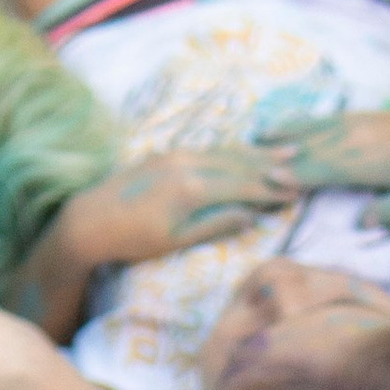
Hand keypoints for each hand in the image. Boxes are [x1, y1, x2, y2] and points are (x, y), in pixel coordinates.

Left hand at [52, 146, 296, 271]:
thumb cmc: (133, 240)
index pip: (242, 185)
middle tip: (300, 162)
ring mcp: (174, 155)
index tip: (295, 192)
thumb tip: (250, 216)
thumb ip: (215, 224)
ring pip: (223, 152)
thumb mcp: (176, 240)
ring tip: (281, 150)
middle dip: (270, 164)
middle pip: (237, 162)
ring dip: (253, 153)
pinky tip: (242, 151)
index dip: (270, 189)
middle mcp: (186, 164)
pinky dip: (229, 151)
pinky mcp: (164, 154)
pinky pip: (206, 149)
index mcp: (193, 188)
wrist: (89, 220)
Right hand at [249, 105, 389, 223]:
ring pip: (307, 132)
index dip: (296, 175)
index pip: (323, 169)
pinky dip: (292, 125)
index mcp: (367, 161)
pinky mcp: (354, 117)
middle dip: (276, 159)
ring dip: (278, 140)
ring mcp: (352, 124)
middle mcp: (354, 138)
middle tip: (245, 169)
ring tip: (248, 146)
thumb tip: (361, 224)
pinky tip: (273, 129)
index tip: (269, 180)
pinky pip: (316, 120)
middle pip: (307, 150)